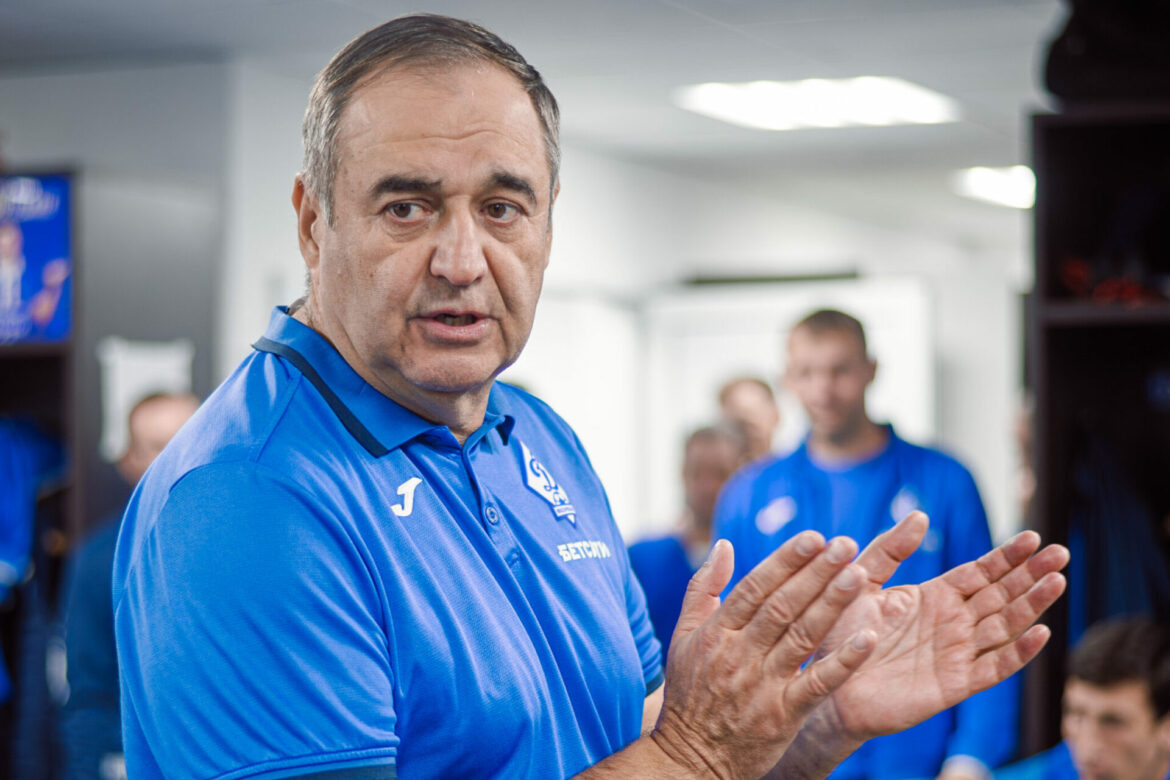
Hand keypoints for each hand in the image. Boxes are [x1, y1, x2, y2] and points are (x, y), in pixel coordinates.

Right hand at [649, 531, 878, 779]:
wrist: (691, 758)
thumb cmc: (690, 693)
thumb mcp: (683, 636)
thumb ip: (703, 588)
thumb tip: (725, 544)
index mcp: (716, 632)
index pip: (754, 587)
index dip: (785, 561)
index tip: (813, 537)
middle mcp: (739, 654)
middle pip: (782, 606)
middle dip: (815, 573)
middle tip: (845, 544)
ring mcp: (762, 685)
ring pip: (802, 637)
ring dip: (832, 604)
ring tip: (858, 575)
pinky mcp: (783, 715)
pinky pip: (818, 684)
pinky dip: (843, 661)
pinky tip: (868, 639)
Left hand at [809, 511, 1067, 745]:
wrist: (827, 682)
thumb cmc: (840, 631)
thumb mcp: (861, 580)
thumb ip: (889, 549)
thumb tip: (921, 516)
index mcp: (934, 596)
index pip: (980, 572)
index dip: (1006, 556)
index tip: (1032, 537)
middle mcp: (952, 622)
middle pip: (1001, 594)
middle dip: (1031, 574)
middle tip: (1061, 552)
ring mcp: (957, 653)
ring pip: (1005, 625)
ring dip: (1033, 605)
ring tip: (1057, 581)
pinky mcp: (955, 683)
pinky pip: (994, 667)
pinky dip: (1019, 652)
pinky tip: (1041, 632)